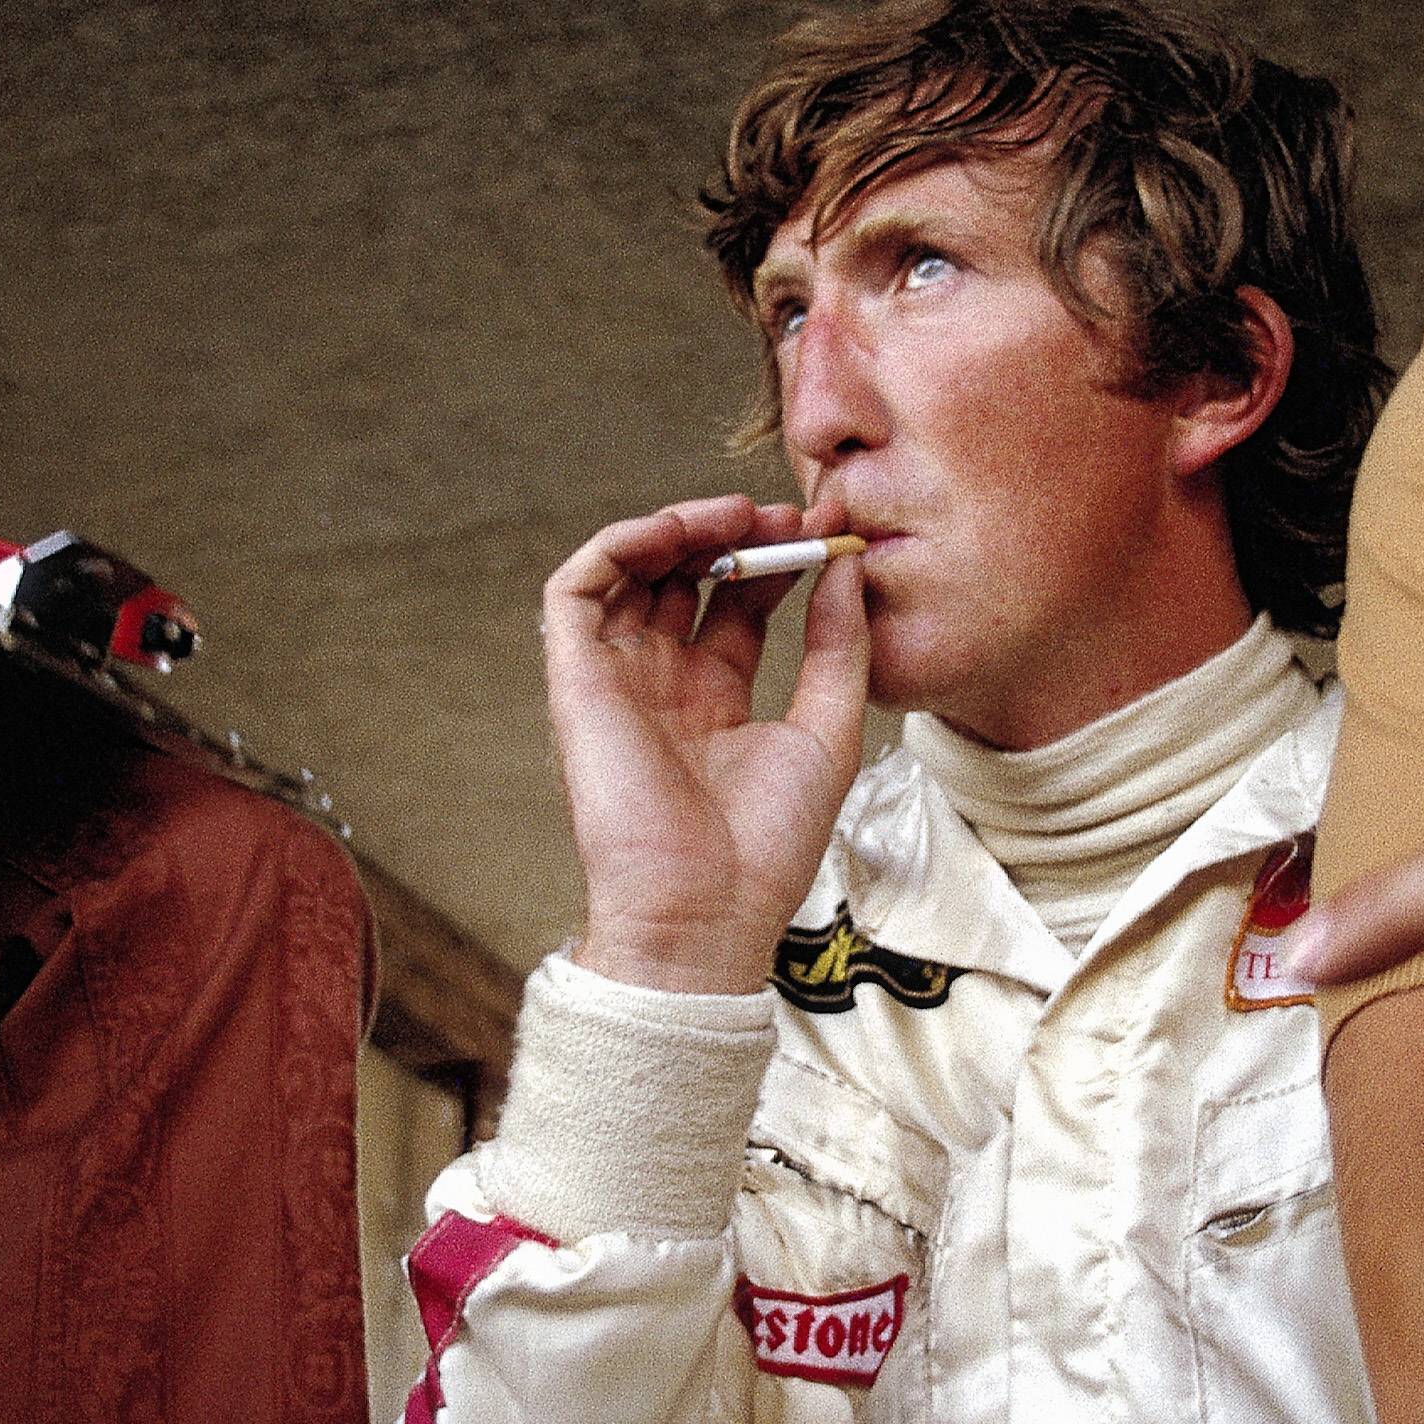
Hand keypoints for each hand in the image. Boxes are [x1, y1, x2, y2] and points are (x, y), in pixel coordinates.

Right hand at [541, 497, 873, 995]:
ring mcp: (616, 680)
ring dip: (678, 528)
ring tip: (737, 514)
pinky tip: (677, 531)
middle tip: (788, 513)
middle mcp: (660, 684)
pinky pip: (575, 589)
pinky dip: (619, 545)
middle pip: (685, 579)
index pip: (737, 604)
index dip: (776, 559)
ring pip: (630, 572)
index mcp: (714, 700)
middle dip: (735, 535)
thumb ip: (836, 645)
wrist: (706, 911)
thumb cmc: (768, 845)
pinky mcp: (575, 680)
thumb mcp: (829, 730)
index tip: (827, 529)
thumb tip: (847, 566)